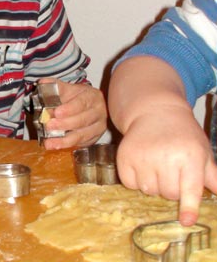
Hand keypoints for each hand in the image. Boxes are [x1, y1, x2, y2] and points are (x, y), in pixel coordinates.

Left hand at [41, 79, 106, 149]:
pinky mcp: (94, 138)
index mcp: (93, 97)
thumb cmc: (77, 96)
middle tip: (49, 126)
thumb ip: (55, 86)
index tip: (56, 112)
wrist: (88, 105)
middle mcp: (99, 112)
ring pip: (82, 135)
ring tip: (49, 142)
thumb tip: (42, 83)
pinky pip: (81, 144)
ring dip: (64, 140)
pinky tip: (55, 145)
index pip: (82, 103)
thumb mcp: (68, 88)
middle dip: (64, 124)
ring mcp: (98, 127)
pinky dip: (67, 145)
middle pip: (83, 120)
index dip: (69, 108)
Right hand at [116, 106, 216, 225]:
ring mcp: (143, 156)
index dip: (188, 206)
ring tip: (156, 167)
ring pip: (148, 190)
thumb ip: (212, 176)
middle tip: (171, 172)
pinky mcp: (124, 156)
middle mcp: (165, 156)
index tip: (185, 221)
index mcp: (189, 156)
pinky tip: (141, 165)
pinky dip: (135, 180)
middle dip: (170, 189)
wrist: (154, 111)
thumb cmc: (183, 134)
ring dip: (153, 185)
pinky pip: (130, 183)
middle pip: (168, 193)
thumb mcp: (202, 151)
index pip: (190, 188)